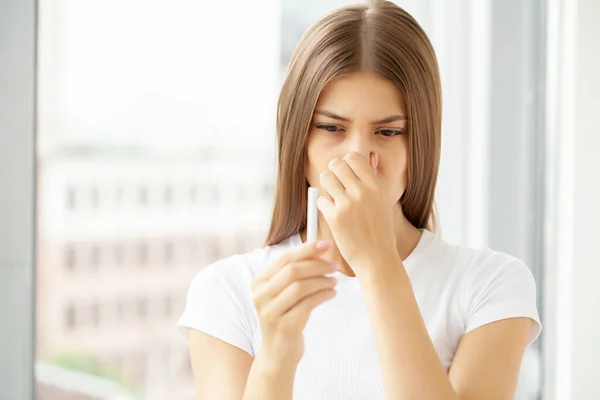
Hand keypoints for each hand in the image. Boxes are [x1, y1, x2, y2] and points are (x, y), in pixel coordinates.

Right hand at [251, 240, 337, 366]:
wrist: (278, 353)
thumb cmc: (285, 317)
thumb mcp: (284, 293)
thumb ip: (295, 272)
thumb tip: (321, 250)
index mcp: (259, 282)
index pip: (285, 259)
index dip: (307, 249)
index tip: (326, 245)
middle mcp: (260, 296)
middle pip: (293, 271)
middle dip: (317, 265)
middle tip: (334, 265)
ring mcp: (270, 312)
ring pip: (301, 287)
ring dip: (322, 281)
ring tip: (334, 281)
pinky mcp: (284, 326)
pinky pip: (308, 304)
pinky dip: (323, 295)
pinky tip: (332, 293)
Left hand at [317, 151, 397, 272]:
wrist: (377, 258)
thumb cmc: (380, 229)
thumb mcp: (382, 201)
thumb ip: (373, 178)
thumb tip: (371, 155)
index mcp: (375, 185)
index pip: (353, 157)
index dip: (346, 164)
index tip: (347, 175)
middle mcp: (362, 191)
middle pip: (336, 164)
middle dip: (333, 173)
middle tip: (337, 186)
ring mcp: (348, 204)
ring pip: (325, 178)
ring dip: (327, 187)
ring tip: (334, 198)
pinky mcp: (335, 217)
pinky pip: (321, 199)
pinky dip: (324, 206)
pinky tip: (333, 214)